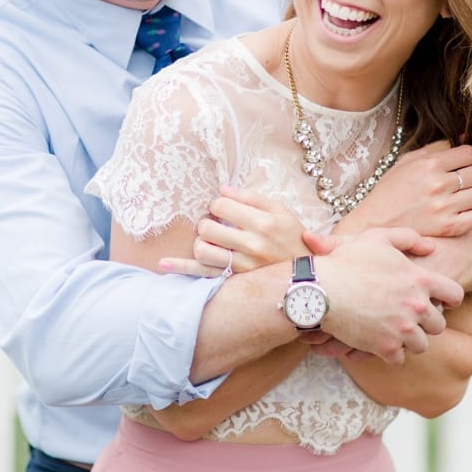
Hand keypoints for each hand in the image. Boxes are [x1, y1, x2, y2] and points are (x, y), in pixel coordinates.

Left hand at [158, 186, 305, 276]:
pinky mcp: (235, 282)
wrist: (308, 276)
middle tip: (217, 223)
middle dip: (208, 221)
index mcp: (264, 223)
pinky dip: (181, 268)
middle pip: (208, 227)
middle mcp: (252, 245)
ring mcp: (242, 267)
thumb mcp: (281, 212)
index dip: (219, 203)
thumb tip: (223, 189)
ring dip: (202, 241)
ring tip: (212, 240)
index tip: (225, 208)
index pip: (222, 204)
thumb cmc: (293, 238)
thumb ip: (252, 198)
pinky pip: (203, 275)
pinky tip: (163, 264)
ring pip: (203, 250)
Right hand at [302, 226, 464, 365]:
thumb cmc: (347, 261)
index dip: (449, 299)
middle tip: (409, 318)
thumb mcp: (378, 237)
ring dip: (409, 340)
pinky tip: (379, 343)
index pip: (454, 295)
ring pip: (421, 345)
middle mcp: (417, 306)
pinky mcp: (386, 347)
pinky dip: (390, 353)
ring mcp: (403, 329)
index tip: (440, 302)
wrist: (320, 289)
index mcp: (420, 279)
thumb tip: (431, 248)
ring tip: (394, 332)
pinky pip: (399, 359)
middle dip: (426, 323)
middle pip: (438, 325)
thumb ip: (409, 238)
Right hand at [341, 140, 471, 238]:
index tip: (459, 164)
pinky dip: (470, 216)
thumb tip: (463, 135)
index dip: (467, 157)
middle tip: (459, 182)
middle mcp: (438, 184)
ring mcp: (443, 207)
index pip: (470, 153)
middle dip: (471, 176)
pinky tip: (458, 214)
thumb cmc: (390, 191)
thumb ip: (436, 147)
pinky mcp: (447, 228)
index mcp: (428, 165)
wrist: (374, 223)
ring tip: (459, 198)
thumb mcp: (407, 162)